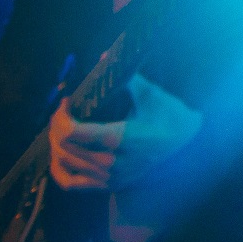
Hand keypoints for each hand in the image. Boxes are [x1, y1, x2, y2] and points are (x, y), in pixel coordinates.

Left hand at [48, 75, 203, 191]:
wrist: (187, 145)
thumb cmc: (170, 116)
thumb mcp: (152, 95)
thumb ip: (126, 79)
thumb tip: (104, 56)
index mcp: (122, 138)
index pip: (73, 133)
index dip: (62, 116)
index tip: (68, 101)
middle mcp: (113, 161)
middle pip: (64, 147)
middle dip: (56, 126)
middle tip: (62, 111)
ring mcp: (110, 176)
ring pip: (64, 163)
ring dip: (56, 143)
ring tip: (60, 127)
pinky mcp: (108, 185)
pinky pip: (70, 183)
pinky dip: (58, 168)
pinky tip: (60, 153)